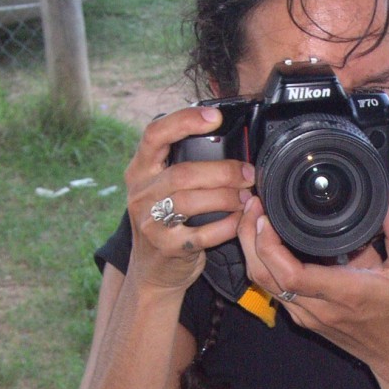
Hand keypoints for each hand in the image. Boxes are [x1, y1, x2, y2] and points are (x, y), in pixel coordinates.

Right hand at [124, 106, 254, 290]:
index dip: (184, 121)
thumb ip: (183, 166)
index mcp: (139, 171)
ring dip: (227, 197)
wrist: (152, 272)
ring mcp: (150, 223)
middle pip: (183, 172)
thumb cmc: (165, 223)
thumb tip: (229, 143)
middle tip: (249, 174)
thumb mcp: (162, 189)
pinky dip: (227, 225)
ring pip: (192, 201)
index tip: (214, 116)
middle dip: (223, 171)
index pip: (154, 134)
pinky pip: (204, 233)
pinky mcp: (167, 248)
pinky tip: (240, 220)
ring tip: (248, 198)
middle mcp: (140, 194)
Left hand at [237, 190, 388, 371]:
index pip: (291, 274)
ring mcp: (307, 315)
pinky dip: (263, 264)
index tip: (267, 217)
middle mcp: (319, 308)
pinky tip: (268, 242)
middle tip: (253, 206)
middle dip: (249, 239)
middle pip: (264, 277)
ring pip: (263, 285)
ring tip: (256, 218)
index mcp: (344, 294)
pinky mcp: (304, 318)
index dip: (269, 245)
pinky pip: (274, 290)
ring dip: (252, 251)